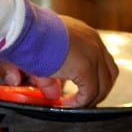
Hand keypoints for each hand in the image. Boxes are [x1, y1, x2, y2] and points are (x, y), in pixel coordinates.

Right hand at [0, 16, 117, 107]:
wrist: (22, 27)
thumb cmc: (24, 33)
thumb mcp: (39, 53)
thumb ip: (47, 76)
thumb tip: (52, 95)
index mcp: (83, 31)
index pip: (100, 58)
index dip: (93, 78)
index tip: (78, 90)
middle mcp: (92, 40)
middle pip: (109, 72)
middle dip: (97, 89)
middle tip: (80, 100)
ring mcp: (92, 54)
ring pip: (103, 85)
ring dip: (90, 98)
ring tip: (72, 105)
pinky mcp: (86, 68)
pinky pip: (89, 93)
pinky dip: (79, 103)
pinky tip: (65, 105)